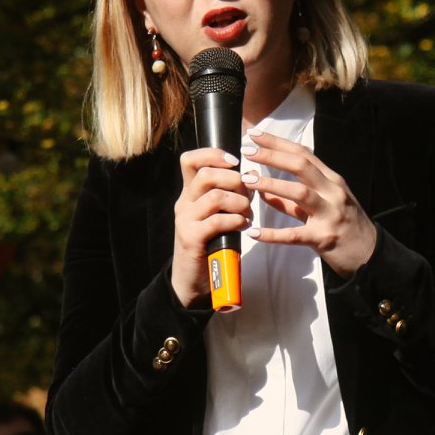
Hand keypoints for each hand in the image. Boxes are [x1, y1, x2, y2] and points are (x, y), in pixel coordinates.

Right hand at [170, 147, 253, 306]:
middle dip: (234, 180)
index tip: (235, 161)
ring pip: (214, 197)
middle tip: (248, 194)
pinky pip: (217, 221)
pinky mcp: (191, 238)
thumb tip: (251, 174)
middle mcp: (184, 203)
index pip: (190, 160)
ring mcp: (185, 220)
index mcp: (189, 194)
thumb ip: (227, 195)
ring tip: (248, 213)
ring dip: (239, 203)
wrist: (191, 279)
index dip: (213, 154)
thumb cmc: (211, 244)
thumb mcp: (216, 214)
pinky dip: (235, 221)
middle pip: (206, 175)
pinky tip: (244, 226)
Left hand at [243, 129, 376, 278]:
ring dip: (271, 185)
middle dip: (272, 156)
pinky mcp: (323, 238)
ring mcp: (330, 214)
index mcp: (332, 181)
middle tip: (247, 152)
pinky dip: (272, 234)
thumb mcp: (324, 206)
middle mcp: (333, 192)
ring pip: (299, 193)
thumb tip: (264, 192)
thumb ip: (293, 201)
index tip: (255, 134)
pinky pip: (294, 235)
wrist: (370, 255)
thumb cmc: (345, 227)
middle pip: (301, 166)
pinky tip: (253, 232)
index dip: (278, 143)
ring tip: (247, 182)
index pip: (303, 154)